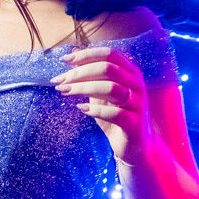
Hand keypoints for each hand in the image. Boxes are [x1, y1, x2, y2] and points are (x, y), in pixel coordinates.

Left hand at [54, 43, 152, 165]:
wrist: (136, 145)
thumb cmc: (116, 114)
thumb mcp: (101, 92)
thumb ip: (91, 74)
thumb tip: (72, 53)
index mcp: (130, 72)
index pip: (109, 54)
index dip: (86, 55)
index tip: (64, 61)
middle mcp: (137, 84)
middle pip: (107, 68)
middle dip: (80, 73)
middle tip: (59, 81)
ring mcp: (138, 103)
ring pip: (111, 88)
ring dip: (84, 88)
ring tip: (65, 92)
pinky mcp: (135, 123)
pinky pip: (115, 113)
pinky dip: (95, 110)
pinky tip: (81, 109)